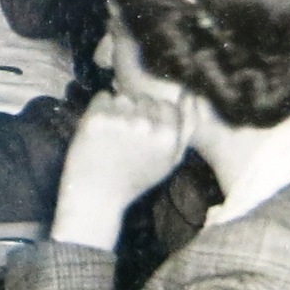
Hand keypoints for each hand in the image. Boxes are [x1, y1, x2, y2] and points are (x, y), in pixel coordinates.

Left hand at [50, 91, 191, 250]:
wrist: (97, 193)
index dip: (154, 117)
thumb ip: (186, 130)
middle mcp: (147, 126)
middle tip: (125, 137)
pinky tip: (99, 131)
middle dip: (136, 111)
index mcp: (168, 137)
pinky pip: (102, 97)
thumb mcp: (169, 161)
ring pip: (123, 96)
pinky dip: (99, 108)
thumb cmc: (134, 178)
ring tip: (112, 136)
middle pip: (144, 99)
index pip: (166, 105)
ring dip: (117, 109)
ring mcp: (121, 120)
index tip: (143, 133)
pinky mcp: (97, 118)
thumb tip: (192, 97)